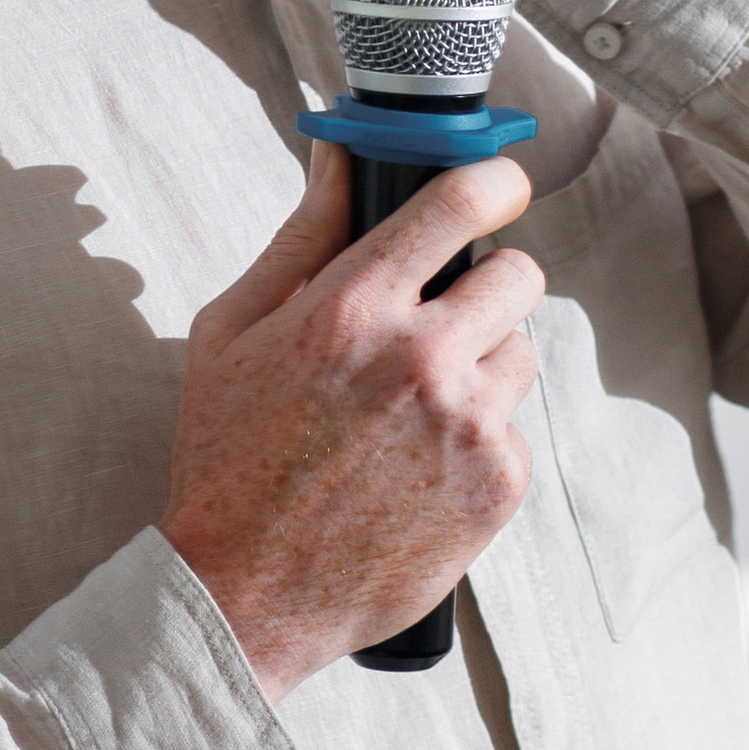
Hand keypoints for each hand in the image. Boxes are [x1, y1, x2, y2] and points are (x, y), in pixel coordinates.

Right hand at [160, 142, 541, 699]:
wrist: (242, 594)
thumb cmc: (226, 458)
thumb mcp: (233, 331)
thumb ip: (301, 236)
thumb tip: (338, 156)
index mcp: (352, 308)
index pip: (463, 202)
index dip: (496, 181)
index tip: (498, 188)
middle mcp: (420, 359)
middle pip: (518, 273)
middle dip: (486, 285)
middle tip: (443, 319)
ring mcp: (467, 426)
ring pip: (522, 352)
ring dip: (483, 366)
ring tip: (415, 409)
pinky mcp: (497, 486)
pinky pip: (514, 429)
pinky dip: (477, 441)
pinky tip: (418, 468)